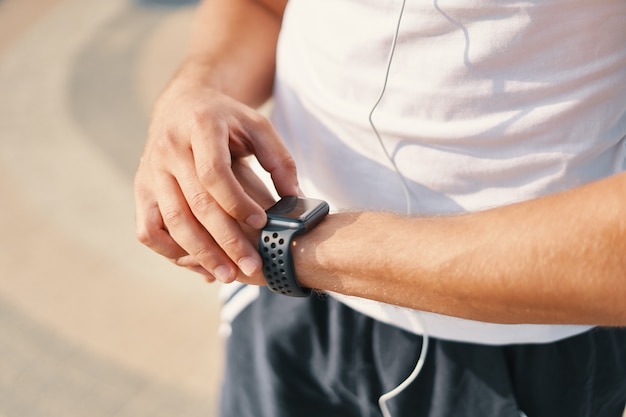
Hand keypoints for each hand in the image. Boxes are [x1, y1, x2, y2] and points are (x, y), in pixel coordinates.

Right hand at [134, 70, 298, 282]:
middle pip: (194, 205)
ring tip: (227, 276)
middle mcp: (169, 149)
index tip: (262, 222)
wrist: (182, 106)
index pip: (213, 173)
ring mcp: (151, 171)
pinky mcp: (142, 189)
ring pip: (171, 222)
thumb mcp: (257, 126)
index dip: (237, 202)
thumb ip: (279, 159)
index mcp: (199, 127)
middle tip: (251, 266)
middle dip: (225, 241)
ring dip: (200, 254)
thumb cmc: (226, 120)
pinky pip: (148, 229)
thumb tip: (295, 199)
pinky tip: (198, 265)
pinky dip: (169, 251)